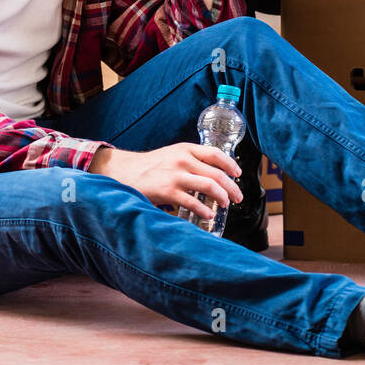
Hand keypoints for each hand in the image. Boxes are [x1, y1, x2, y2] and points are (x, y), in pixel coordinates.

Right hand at [90, 143, 244, 218]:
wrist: (126, 171)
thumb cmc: (153, 165)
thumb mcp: (173, 154)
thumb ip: (191, 160)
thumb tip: (214, 175)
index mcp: (186, 149)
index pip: (216, 154)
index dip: (230, 165)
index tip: (238, 174)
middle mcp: (183, 160)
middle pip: (216, 173)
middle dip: (231, 187)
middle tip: (237, 197)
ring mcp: (175, 175)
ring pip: (209, 186)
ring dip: (222, 197)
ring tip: (226, 205)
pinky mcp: (168, 191)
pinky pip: (193, 202)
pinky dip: (204, 210)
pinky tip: (209, 215)